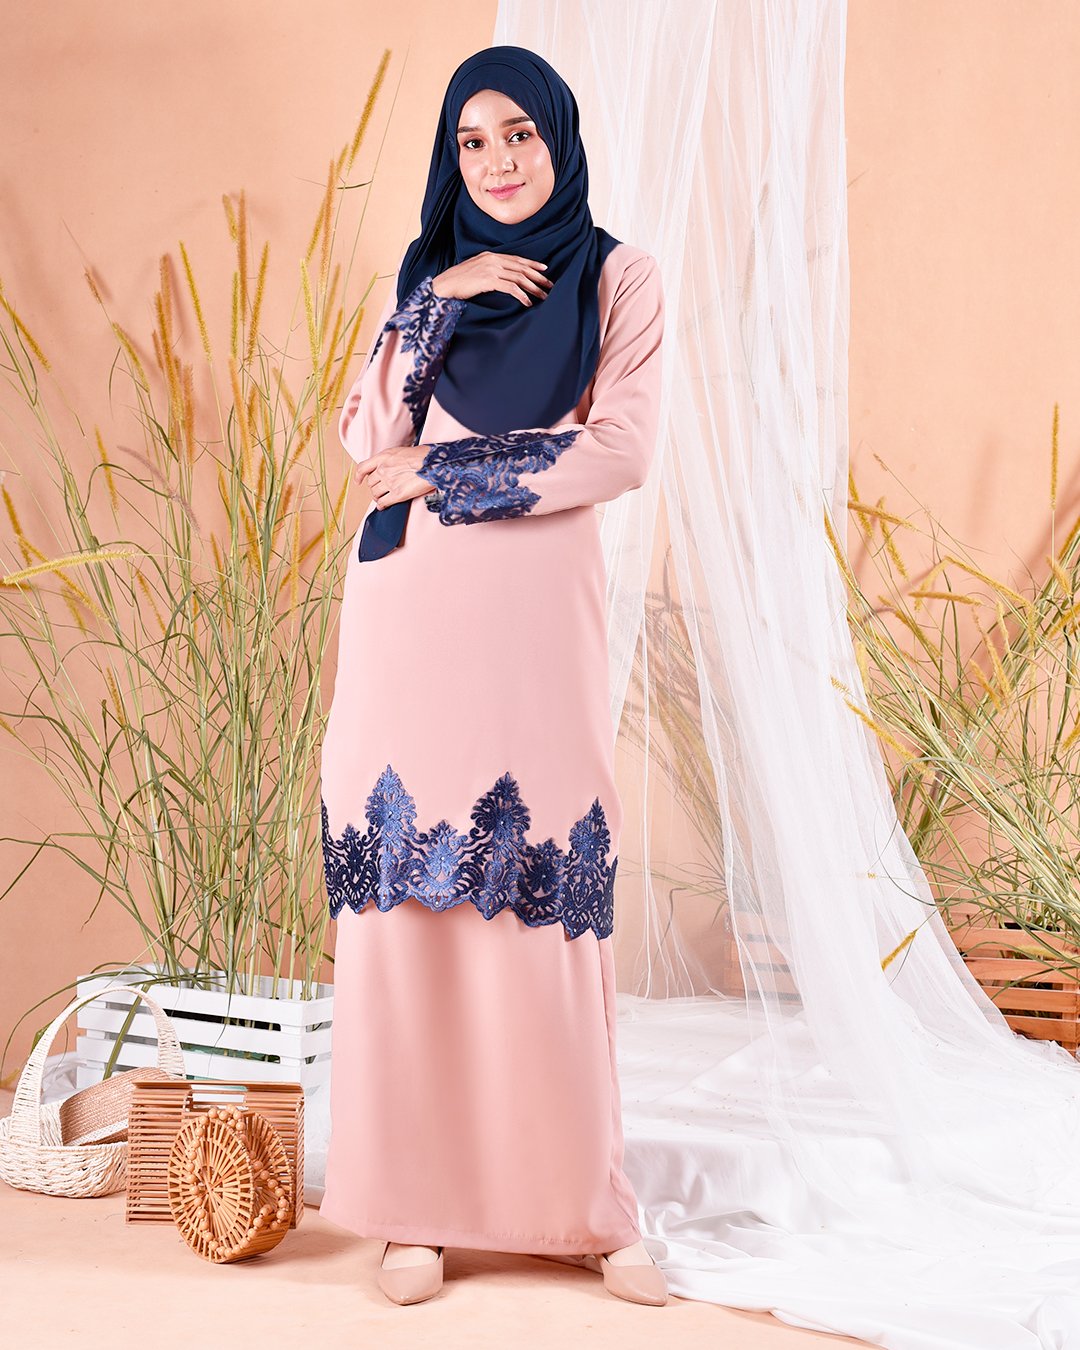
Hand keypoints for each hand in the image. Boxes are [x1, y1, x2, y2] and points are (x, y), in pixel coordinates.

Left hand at [353, 446, 436, 508]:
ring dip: (378, 496)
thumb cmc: (424, 456)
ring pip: (375, 493)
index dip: (359, 476)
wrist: (434, 464)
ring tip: (383, 497)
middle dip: (374, 487)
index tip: (359, 480)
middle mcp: (384, 469)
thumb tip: (390, 467)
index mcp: (384, 457)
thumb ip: (391, 459)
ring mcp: (390, 482)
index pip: (363, 467)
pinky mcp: (398, 494)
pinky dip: (382, 505)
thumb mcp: (402, 451)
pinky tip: (383, 506)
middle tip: (379, 489)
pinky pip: (383, 502)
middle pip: (370, 483)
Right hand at [432, 252, 553, 306]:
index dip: (533, 264)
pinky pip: (510, 287)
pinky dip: (521, 295)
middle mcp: (493, 259)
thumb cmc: (458, 282)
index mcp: (491, 256)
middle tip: (549, 286)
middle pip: (521, 268)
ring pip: (519, 277)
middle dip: (538, 278)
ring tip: (543, 297)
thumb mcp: (476, 270)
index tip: (545, 270)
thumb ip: (490, 270)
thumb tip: (503, 278)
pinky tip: (527, 302)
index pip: (517, 259)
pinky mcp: (488, 280)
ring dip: (533, 288)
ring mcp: (491, 269)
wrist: (444, 286)